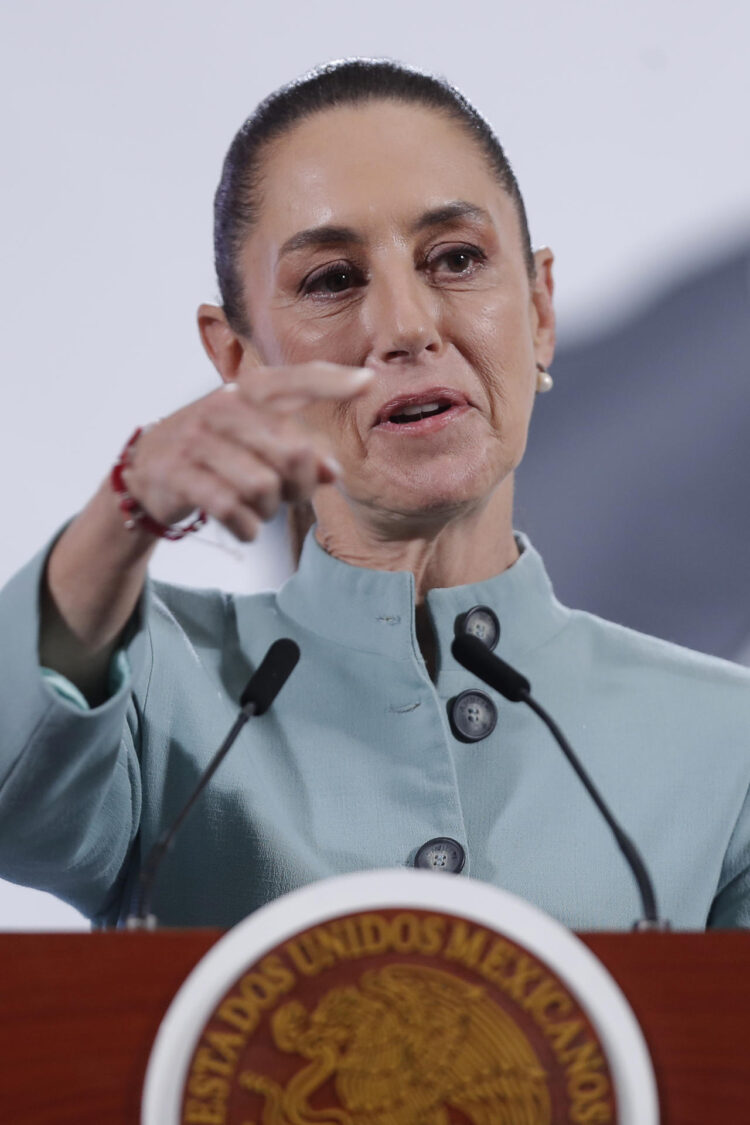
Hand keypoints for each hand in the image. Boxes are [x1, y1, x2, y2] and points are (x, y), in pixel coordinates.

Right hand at [121, 362, 372, 540]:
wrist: (144, 471)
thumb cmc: (214, 451)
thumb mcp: (254, 442)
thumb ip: (298, 453)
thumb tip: (334, 473)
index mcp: (245, 392)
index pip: (294, 380)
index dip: (332, 381)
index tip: (368, 383)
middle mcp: (222, 408)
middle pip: (292, 454)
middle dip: (302, 487)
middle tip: (290, 497)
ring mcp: (197, 440)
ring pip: (263, 486)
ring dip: (271, 510)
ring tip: (260, 510)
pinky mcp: (178, 474)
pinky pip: (231, 508)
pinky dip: (248, 527)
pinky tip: (246, 528)